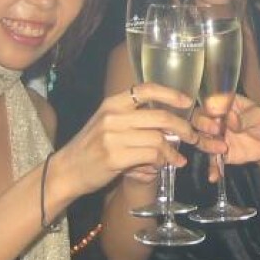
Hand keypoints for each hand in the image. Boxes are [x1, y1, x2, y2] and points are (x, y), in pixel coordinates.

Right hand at [56, 82, 196, 195]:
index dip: (171, 94)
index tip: (187, 101)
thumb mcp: (107, 122)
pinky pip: (151, 155)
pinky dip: (163, 160)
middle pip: (160, 116)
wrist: (67, 169)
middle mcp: (113, 116)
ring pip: (158, 138)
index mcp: (113, 103)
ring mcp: (113, 136)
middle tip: (192, 136)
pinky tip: (164, 165)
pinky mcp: (115, 157)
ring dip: (173, 150)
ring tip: (177, 157)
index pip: (146, 89)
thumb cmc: (91, 146)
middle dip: (183, 127)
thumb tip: (169, 121)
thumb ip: (133, 118)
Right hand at [193, 94, 259, 175]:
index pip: (209, 104)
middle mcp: (216, 119)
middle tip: (217, 131)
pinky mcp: (220, 152)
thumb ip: (245, 117)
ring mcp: (216, 136)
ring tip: (223, 149)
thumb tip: (231, 119)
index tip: (217, 118)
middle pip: (198, 120)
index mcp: (225, 105)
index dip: (208, 110)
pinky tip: (214, 176)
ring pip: (201, 139)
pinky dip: (212, 168)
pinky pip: (212, 160)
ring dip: (207, 145)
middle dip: (203, 126)